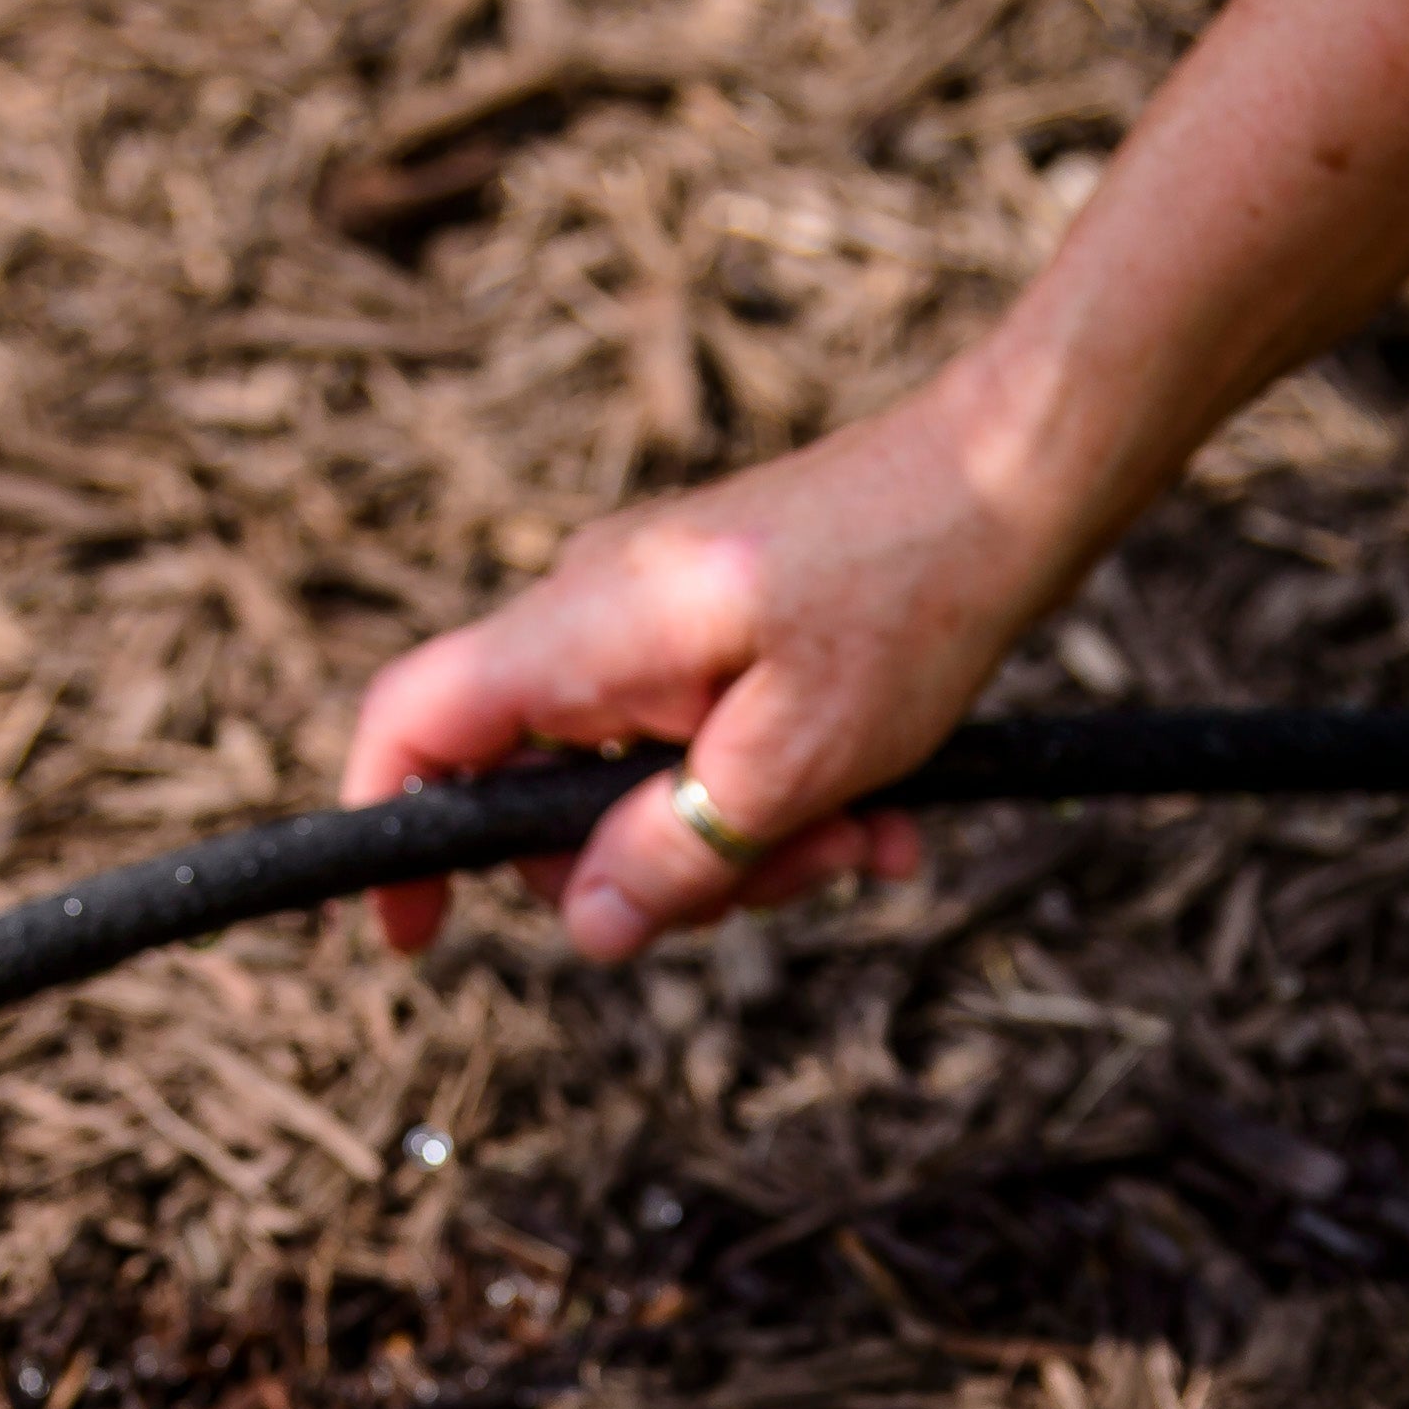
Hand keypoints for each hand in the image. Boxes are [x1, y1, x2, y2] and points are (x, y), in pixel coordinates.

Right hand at [341, 378, 1076, 959]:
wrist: (1016, 476)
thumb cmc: (914, 591)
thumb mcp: (799, 760)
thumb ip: (678, 852)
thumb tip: (586, 929)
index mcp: (583, 631)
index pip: (414, 725)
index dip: (392, 833)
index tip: (414, 932)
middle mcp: (593, 614)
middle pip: (544, 796)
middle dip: (661, 868)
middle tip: (796, 873)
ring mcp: (649, 618)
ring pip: (637, 786)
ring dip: (748, 844)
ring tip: (864, 833)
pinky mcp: (708, 626)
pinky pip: (700, 743)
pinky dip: (774, 794)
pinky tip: (875, 813)